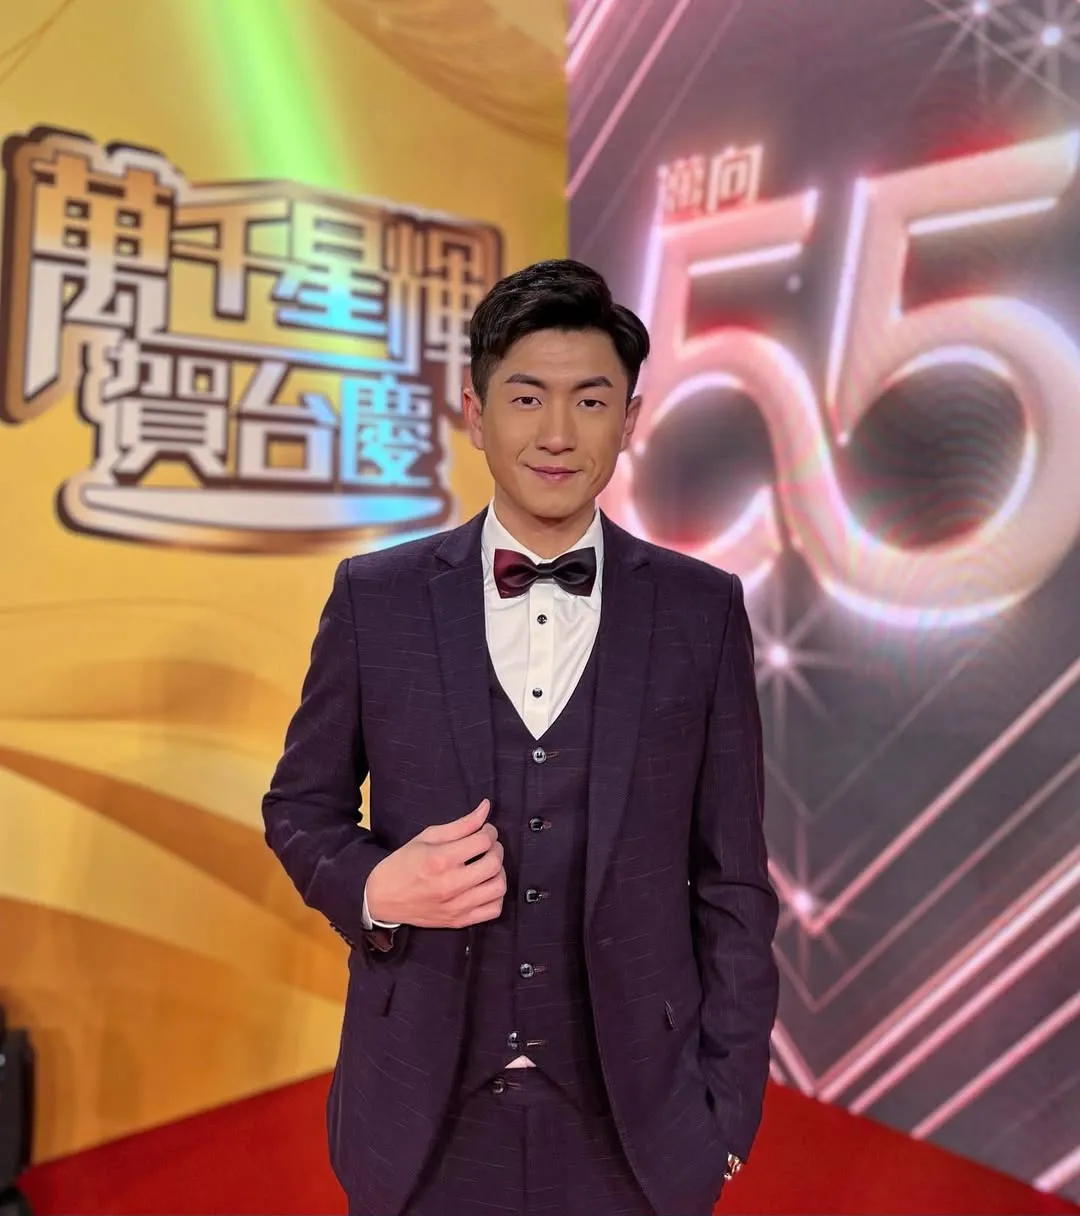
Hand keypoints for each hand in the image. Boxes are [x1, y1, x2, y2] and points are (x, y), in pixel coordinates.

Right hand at [365, 799, 505, 928]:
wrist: (382, 898)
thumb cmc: (403, 864)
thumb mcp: (427, 837)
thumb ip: (461, 824)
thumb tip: (486, 808)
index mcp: (441, 859)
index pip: (483, 842)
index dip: (489, 832)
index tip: (485, 831)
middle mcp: (451, 884)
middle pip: (494, 864)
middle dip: (497, 849)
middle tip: (488, 846)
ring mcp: (456, 906)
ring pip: (498, 888)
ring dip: (499, 873)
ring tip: (487, 866)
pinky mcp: (459, 921)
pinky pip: (493, 911)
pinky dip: (496, 897)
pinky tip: (485, 886)